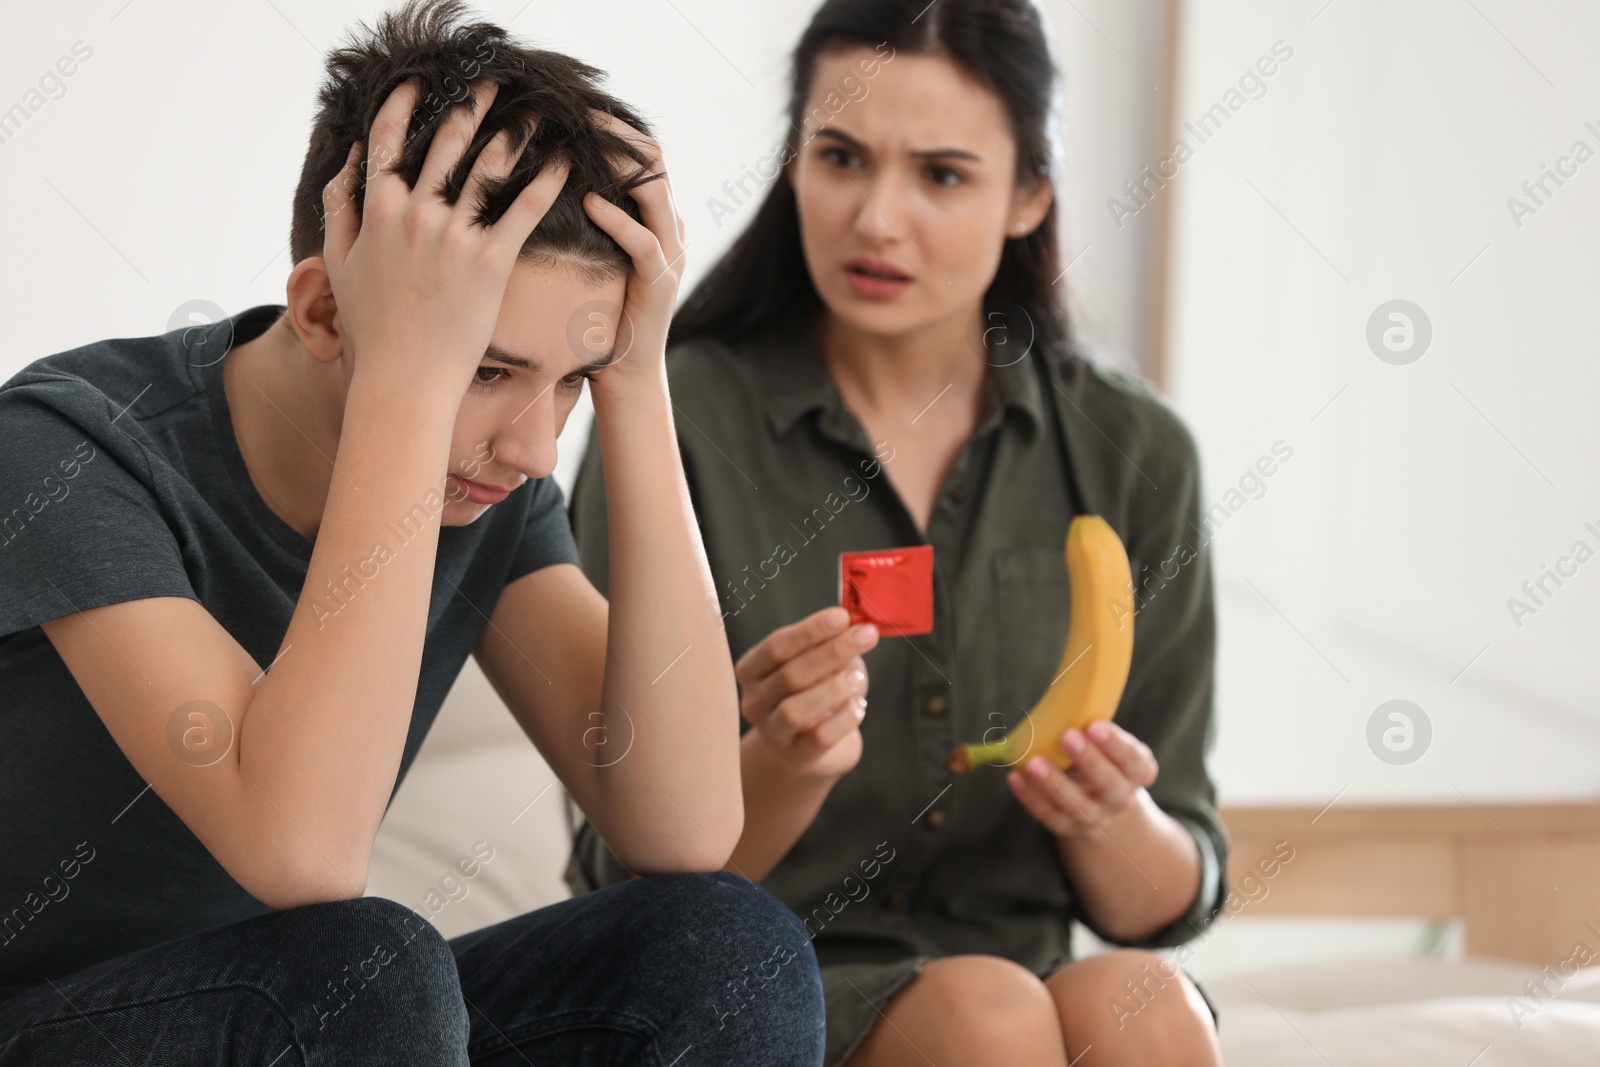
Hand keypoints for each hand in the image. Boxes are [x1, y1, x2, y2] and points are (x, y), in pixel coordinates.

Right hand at [321, 76, 569, 394]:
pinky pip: (523, 210)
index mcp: (377, 210)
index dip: (406, 104)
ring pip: (487, 166)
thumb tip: (348, 159)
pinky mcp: (490, 263)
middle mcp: (414, 215)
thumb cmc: (372, 327)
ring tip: (534, 114)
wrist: (404, 380)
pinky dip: (546, 180)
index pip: (388, 139)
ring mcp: (453, 237)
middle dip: (472, 105)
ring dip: (513, 133)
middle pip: (446, 141)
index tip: (424, 84)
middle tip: (494, 85)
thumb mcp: (340, 263)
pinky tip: (564, 161)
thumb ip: (339, 207)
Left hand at [578, 110, 685, 391]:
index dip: (615, 127)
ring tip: (583, 144)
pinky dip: (618, 217)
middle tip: (577, 113)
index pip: (646, 154)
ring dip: (620, 164)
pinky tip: (589, 201)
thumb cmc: (599, 314)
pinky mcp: (660, 282)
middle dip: (617, 133)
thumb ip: (588, 218)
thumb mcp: (595, 254)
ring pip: (656, 191)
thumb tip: (547, 176)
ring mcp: (672, 255)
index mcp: (658, 218)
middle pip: (656, 160)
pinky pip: (644, 240)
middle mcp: (672, 229)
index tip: (575, 107)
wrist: (625, 371)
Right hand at [734, 607, 879, 779]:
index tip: (842, 616)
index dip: (810, 630)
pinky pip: (819, 738)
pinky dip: (844, 719)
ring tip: (858, 679)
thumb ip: (832, 646)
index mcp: (751, 670)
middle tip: (866, 636)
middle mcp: (754, 702)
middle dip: (833, 652)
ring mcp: (772, 733)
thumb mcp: (822, 663)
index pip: (776, 646)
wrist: (820, 745)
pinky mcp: (796, 757)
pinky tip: (859, 706)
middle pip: (790, 674)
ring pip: (795, 710)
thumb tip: (854, 630)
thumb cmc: (820, 692)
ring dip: (833, 689)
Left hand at [1006, 720, 1157, 836]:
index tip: (1094, 725)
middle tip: (1067, 736)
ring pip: (1078, 806)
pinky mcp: (1070, 827)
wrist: (1102, 800)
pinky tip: (1015, 778)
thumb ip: (1092, 726)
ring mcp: (1096, 817)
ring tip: (1033, 763)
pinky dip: (1032, 799)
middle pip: (1109, 784)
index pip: (1133, 760)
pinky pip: (1051, 818)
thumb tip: (1068, 690)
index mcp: (1138, 771)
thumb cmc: (1101, 756)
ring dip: (1055, 785)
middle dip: (1088, 760)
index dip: (1115, 744)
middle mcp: (1121, 798)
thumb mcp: (1106, 742)